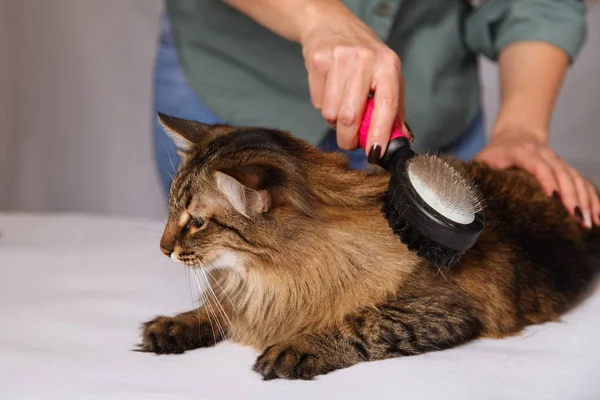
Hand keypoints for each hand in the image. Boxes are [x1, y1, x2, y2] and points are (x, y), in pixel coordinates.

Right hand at [300, 15, 403, 160]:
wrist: (331, 25)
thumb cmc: (364, 57)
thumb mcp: (386, 75)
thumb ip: (394, 109)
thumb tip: (401, 140)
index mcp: (388, 64)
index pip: (386, 105)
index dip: (380, 134)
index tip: (375, 154)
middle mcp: (365, 59)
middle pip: (351, 116)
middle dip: (348, 138)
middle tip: (349, 142)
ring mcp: (339, 59)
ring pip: (331, 113)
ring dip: (334, 120)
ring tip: (340, 106)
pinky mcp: (317, 60)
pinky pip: (318, 102)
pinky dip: (323, 106)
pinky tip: (329, 90)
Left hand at [475, 130, 599, 228]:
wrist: (515, 133)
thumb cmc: (494, 154)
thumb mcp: (482, 162)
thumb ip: (476, 176)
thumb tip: (461, 200)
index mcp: (520, 152)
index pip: (536, 164)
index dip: (546, 179)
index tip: (553, 197)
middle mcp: (543, 154)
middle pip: (561, 173)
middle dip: (570, 196)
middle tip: (575, 218)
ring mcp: (557, 161)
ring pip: (575, 178)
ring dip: (584, 200)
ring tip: (589, 222)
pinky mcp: (566, 169)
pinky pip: (583, 183)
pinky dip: (592, 199)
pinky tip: (598, 216)